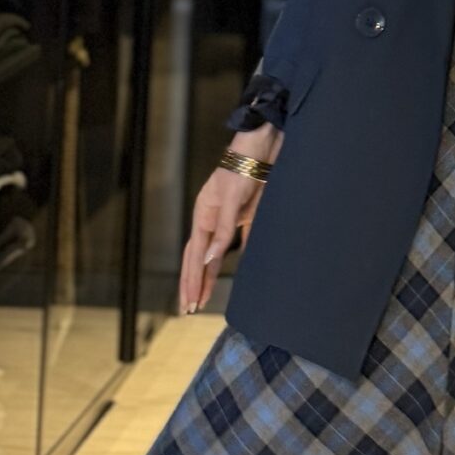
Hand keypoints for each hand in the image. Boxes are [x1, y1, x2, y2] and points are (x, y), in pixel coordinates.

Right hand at [178, 125, 278, 314]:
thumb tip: (207, 260)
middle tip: (189, 309)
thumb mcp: (232, 199)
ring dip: (210, 275)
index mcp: (204, 214)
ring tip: (204, 298)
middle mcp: (213, 218)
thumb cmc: (245, 167)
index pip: (194, 255)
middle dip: (194, 283)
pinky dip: (238, 256)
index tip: (189, 303)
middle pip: (198, 257)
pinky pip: (240, 240)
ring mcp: (230, 217)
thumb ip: (222, 231)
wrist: (265, 145)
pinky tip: (237, 270)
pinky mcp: (248, 213)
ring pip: (215, 252)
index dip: (191, 280)